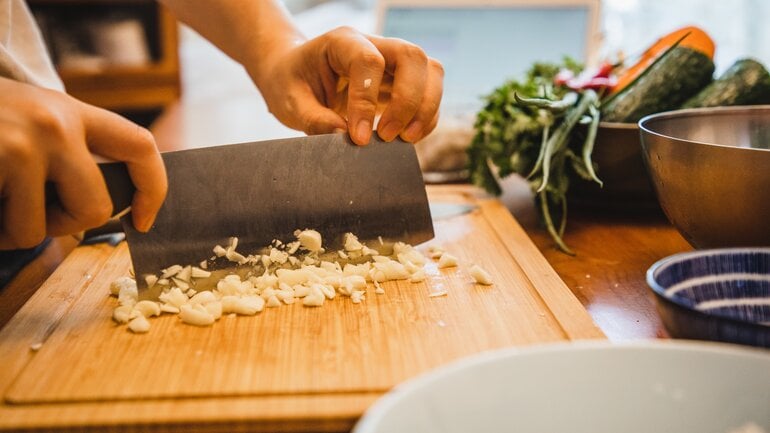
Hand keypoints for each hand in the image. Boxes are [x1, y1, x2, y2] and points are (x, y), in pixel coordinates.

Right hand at [0, 77, 166, 248]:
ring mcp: (16, 145)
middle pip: (96, 208)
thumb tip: (107, 209)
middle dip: (65, 225)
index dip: (153, 188)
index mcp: (70, 111)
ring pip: (36, 230)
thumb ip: (66, 153)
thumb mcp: (30, 121)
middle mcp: (52, 122)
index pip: (140, 146)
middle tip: (31, 212)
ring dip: (11, 232)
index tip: (146, 220)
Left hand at [252, 26, 443, 145]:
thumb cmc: (290, 83)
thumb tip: (344, 137)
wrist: (294, 76)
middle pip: (412, 57)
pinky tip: (407, 137)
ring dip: (426, 108)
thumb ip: (315, 119)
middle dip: (409, 101)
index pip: (368, 61)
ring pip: (430, 72)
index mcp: (342, 41)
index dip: (367, 101)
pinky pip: (429, 93)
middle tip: (388, 136)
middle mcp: (374, 45)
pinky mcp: (401, 83)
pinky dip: (426, 117)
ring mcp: (392, 63)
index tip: (358, 138)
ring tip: (406, 139)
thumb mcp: (289, 102)